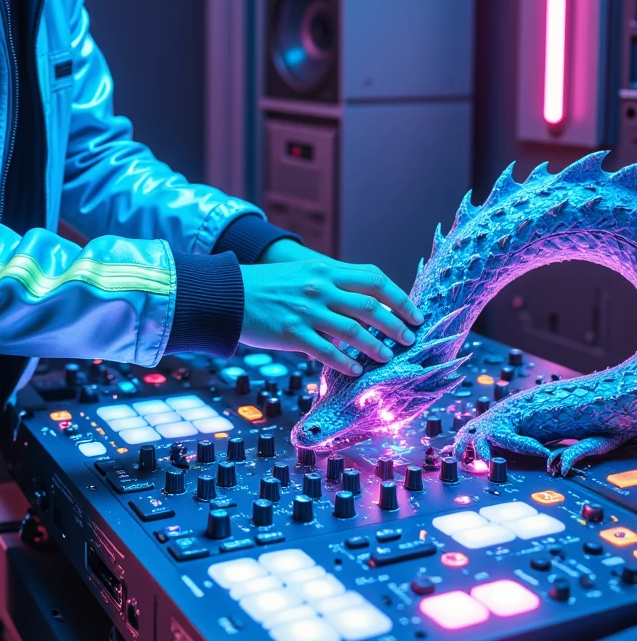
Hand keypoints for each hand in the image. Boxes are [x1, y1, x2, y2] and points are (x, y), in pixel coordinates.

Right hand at [239, 244, 422, 375]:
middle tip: (409, 338)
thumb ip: (330, 283)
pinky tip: (356, 370)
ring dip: (377, 347)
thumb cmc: (265, 286)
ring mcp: (306, 311)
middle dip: (396, 324)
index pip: (373, 279)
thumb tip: (360, 304)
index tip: (413, 313)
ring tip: (388, 358)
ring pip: (354, 331)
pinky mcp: (292, 334)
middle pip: (370, 306)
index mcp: (324, 270)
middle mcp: (319, 288)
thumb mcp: (301, 273)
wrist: (226, 294)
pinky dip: (346, 363)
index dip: (399, 297)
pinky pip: (327, 352)